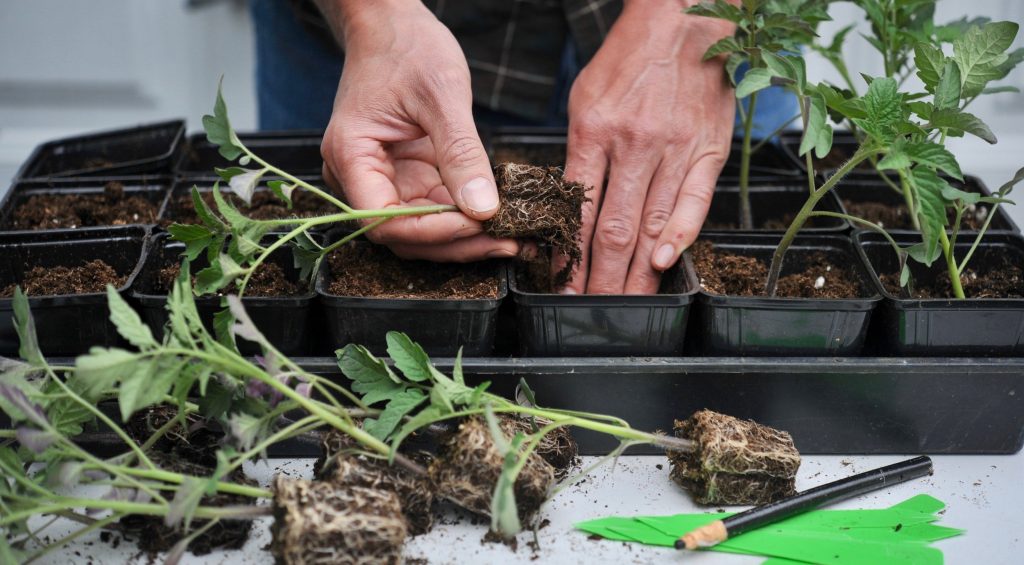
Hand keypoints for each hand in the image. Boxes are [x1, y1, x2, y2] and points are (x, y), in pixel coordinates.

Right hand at [318, 1, 517, 261]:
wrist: (393, 27)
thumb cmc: (407, 48)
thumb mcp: (441, 95)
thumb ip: (461, 154)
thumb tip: (482, 209)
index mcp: (352, 156)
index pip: (383, 220)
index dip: (432, 232)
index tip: (478, 224)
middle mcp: (358, 177)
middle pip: (404, 234)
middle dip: (457, 243)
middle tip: (509, 243)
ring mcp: (383, 180)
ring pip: (422, 230)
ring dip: (465, 239)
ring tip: (513, 239)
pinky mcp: (406, 178)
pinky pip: (435, 211)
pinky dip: (466, 219)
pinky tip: (500, 221)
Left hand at [562, 1, 735, 292]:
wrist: (684, 21)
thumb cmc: (628, 62)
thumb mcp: (585, 100)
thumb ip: (580, 155)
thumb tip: (572, 208)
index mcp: (595, 131)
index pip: (580, 209)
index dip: (571, 254)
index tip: (562, 284)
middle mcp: (634, 145)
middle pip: (615, 228)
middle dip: (602, 278)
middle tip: (592, 311)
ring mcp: (674, 149)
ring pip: (653, 224)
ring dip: (638, 272)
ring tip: (626, 305)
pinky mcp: (708, 149)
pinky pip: (695, 201)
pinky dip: (681, 235)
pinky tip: (665, 264)